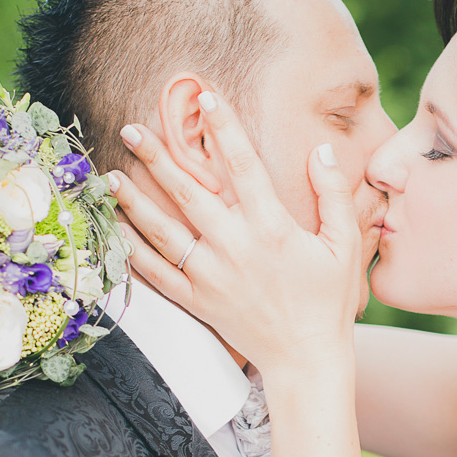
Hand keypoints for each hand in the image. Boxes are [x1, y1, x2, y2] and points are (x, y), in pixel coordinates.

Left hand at [112, 91, 362, 373]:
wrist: (307, 360)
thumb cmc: (328, 301)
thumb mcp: (345, 246)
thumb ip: (334, 196)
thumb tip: (322, 150)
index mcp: (273, 230)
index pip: (243, 166)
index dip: (224, 128)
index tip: (205, 97)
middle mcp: (237, 250)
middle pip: (189, 193)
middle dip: (159, 157)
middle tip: (134, 127)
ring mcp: (212, 278)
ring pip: (163, 232)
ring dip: (135, 201)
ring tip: (111, 175)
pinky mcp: (198, 302)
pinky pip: (156, 274)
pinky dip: (132, 252)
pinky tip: (115, 230)